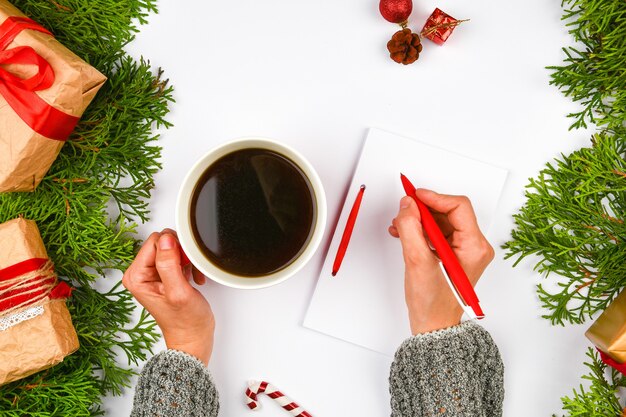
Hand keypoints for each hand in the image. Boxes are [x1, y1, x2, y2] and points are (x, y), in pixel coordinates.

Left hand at [122, 229, 214, 364]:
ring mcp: (152, 274)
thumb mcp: (178, 292)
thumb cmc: (185, 322)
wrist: (193, 338)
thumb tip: (166, 239)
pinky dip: (189, 264)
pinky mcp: (164, 275)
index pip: (155, 241)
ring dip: (187, 259)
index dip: (174, 249)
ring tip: (191, 277)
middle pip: (163, 242)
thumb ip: (169, 264)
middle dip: (181, 253)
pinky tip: (192, 278)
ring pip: (172, 248)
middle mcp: (141, 273)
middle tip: (188, 271)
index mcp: (136, 276)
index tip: (183, 264)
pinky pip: (177, 256)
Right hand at [389, 190, 493, 334]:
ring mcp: (463, 250)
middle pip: (449, 212)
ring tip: (400, 225)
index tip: (415, 196)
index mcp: (474, 247)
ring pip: (440, 221)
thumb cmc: (434, 303)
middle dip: (423, 210)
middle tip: (404, 209)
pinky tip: (404, 233)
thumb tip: (407, 206)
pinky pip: (437, 232)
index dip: (434, 198)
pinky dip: (420, 230)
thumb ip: (411, 229)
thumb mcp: (418, 262)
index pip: (459, 207)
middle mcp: (473, 246)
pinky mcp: (452, 254)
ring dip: (419, 220)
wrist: (433, 325)